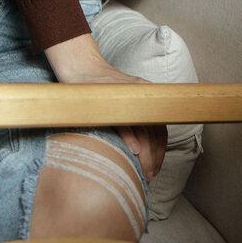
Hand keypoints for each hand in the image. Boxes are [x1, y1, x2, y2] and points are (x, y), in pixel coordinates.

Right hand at [44, 33, 167, 180]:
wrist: (81, 66)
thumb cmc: (98, 88)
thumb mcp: (119, 101)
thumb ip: (130, 119)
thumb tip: (137, 149)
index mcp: (143, 98)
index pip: (160, 128)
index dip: (161, 151)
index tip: (155, 169)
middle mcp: (139, 96)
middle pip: (154, 131)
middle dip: (155, 157)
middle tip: (149, 176)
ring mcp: (125, 97)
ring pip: (143, 129)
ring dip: (147, 154)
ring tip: (145, 171)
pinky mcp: (110, 99)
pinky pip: (124, 119)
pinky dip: (131, 136)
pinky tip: (134, 151)